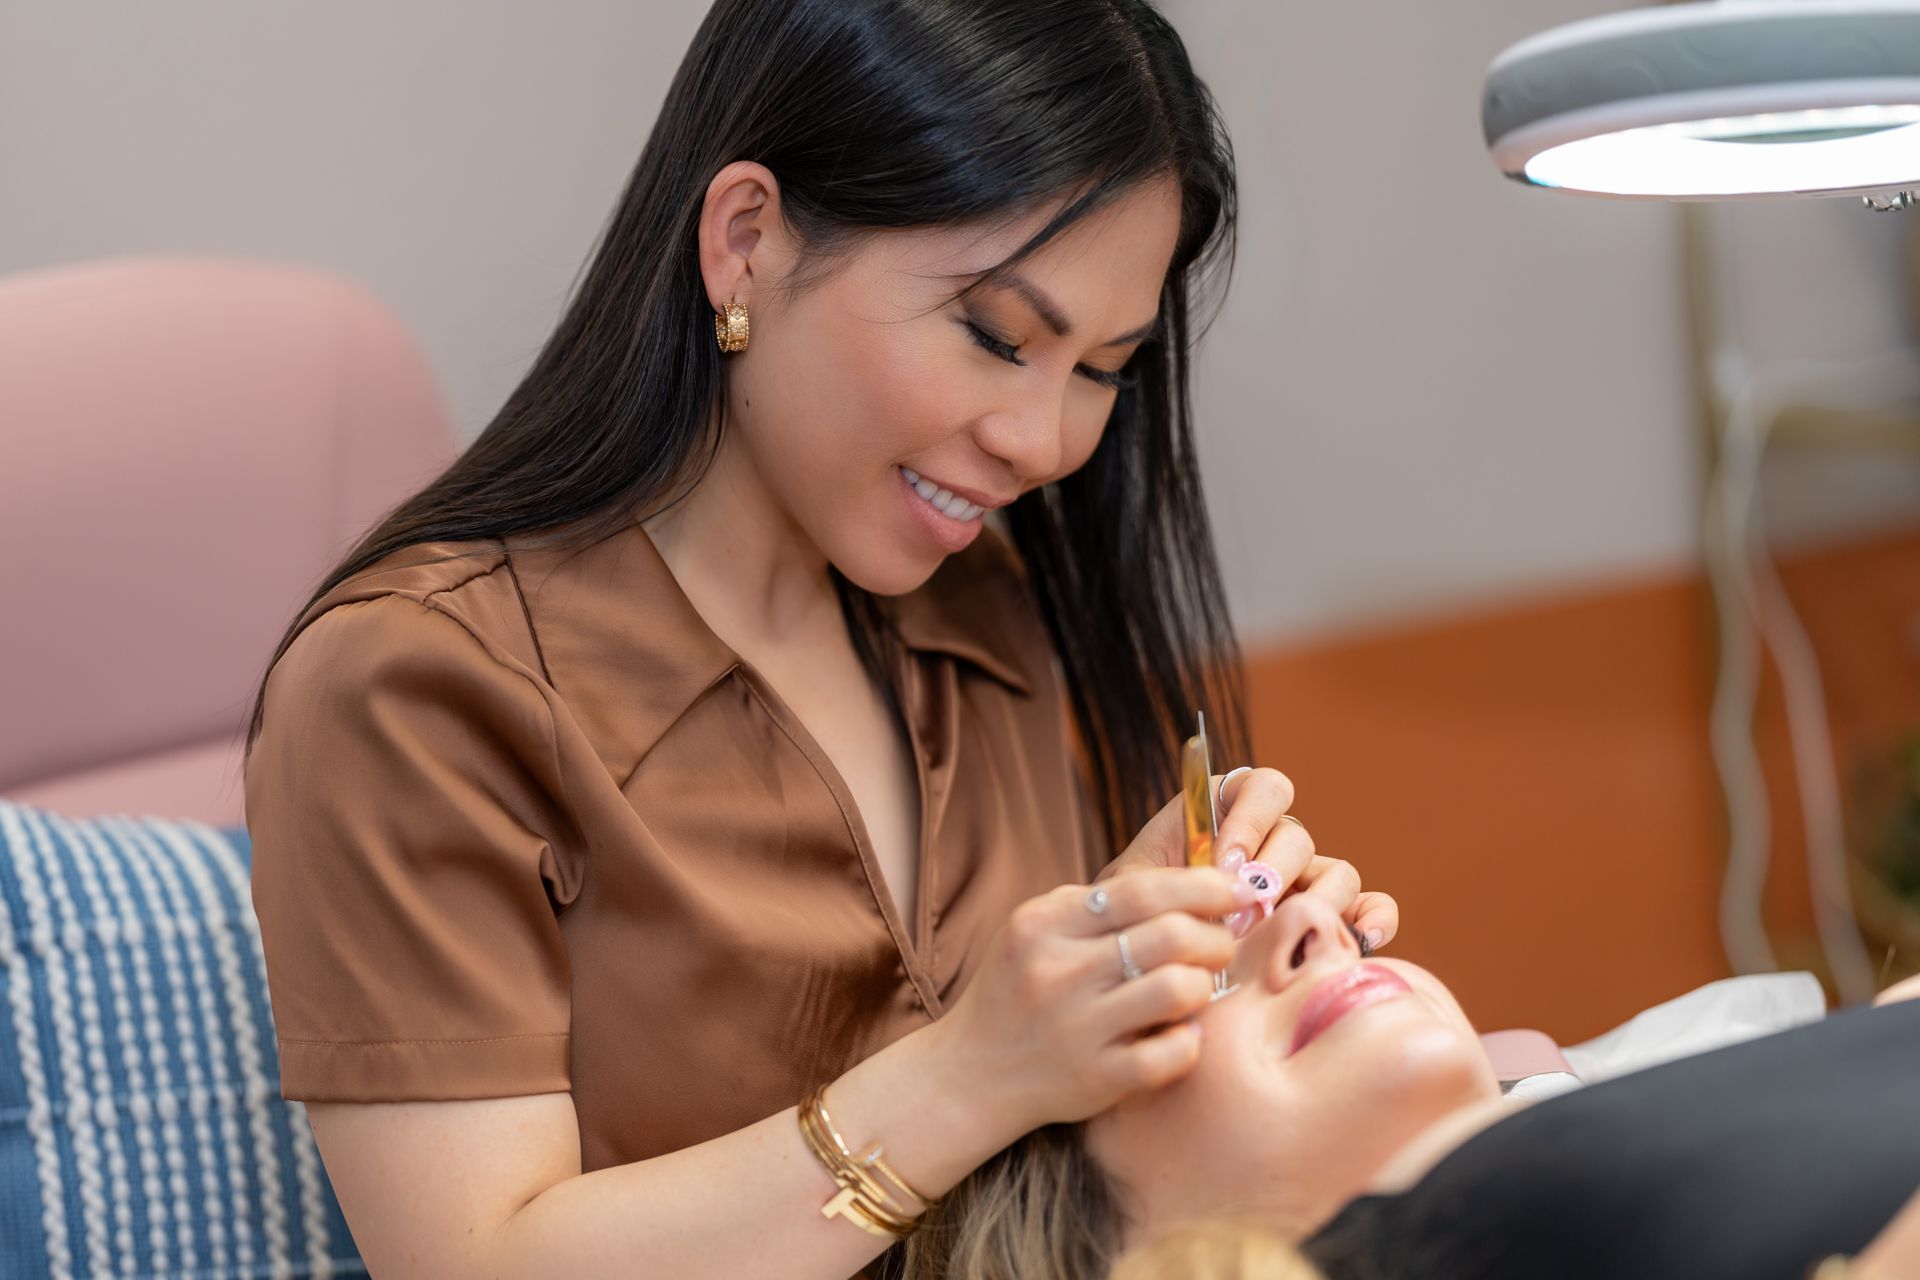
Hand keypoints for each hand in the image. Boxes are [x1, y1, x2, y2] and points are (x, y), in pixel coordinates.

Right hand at [932, 861, 1241, 1133]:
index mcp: (1044, 923)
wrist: (971, 1072)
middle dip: (1215, 936)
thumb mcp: (1038, 931)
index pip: (1142, 889)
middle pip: (1171, 934)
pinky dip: (1188, 1041)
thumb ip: (1100, 906)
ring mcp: (1076, 1028)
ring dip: (1204, 985)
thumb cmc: (1020, 990)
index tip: (1236, 889)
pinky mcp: (1095, 1079)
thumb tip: (1194, 881)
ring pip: (1178, 989)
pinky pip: (1171, 1054)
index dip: (1203, 885)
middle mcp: (1057, 971)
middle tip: (1221, 943)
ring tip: (1196, 988)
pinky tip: (1178, 1034)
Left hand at [1094, 767, 1398, 951]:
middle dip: (1271, 875)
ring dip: (1316, 903)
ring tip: (1283, 937)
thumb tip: (1203, 887)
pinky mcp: (1329, 919)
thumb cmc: (1139, 920)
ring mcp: (1306, 881)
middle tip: (1243, 916)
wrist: (1151, 967)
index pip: (1264, 787)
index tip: (1223, 861)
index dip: (1250, 819)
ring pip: (1338, 874)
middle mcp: (1274, 841)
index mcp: (1230, 812)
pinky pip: (1370, 908)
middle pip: (1297, 837)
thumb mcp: (1132, 892)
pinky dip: (1374, 918)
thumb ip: (1159, 881)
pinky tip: (1359, 940)